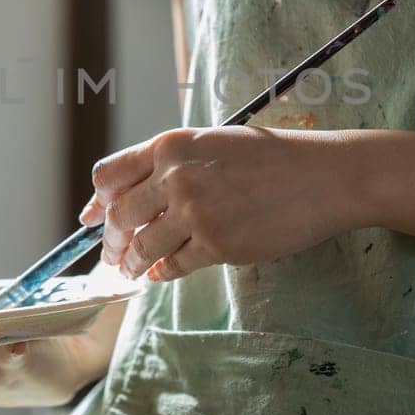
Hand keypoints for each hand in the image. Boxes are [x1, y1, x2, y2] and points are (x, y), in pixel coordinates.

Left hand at [79, 126, 359, 281]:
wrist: (323, 176)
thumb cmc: (271, 158)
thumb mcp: (213, 142)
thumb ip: (169, 164)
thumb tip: (125, 197)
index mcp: (172, 145)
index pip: (108, 176)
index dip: (95, 202)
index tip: (90, 220)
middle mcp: (176, 176)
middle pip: (118, 216)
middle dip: (110, 240)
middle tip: (112, 253)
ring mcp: (196, 212)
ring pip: (141, 247)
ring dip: (131, 262)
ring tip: (133, 268)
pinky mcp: (217, 245)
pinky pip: (172, 266)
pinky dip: (162, 272)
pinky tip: (163, 272)